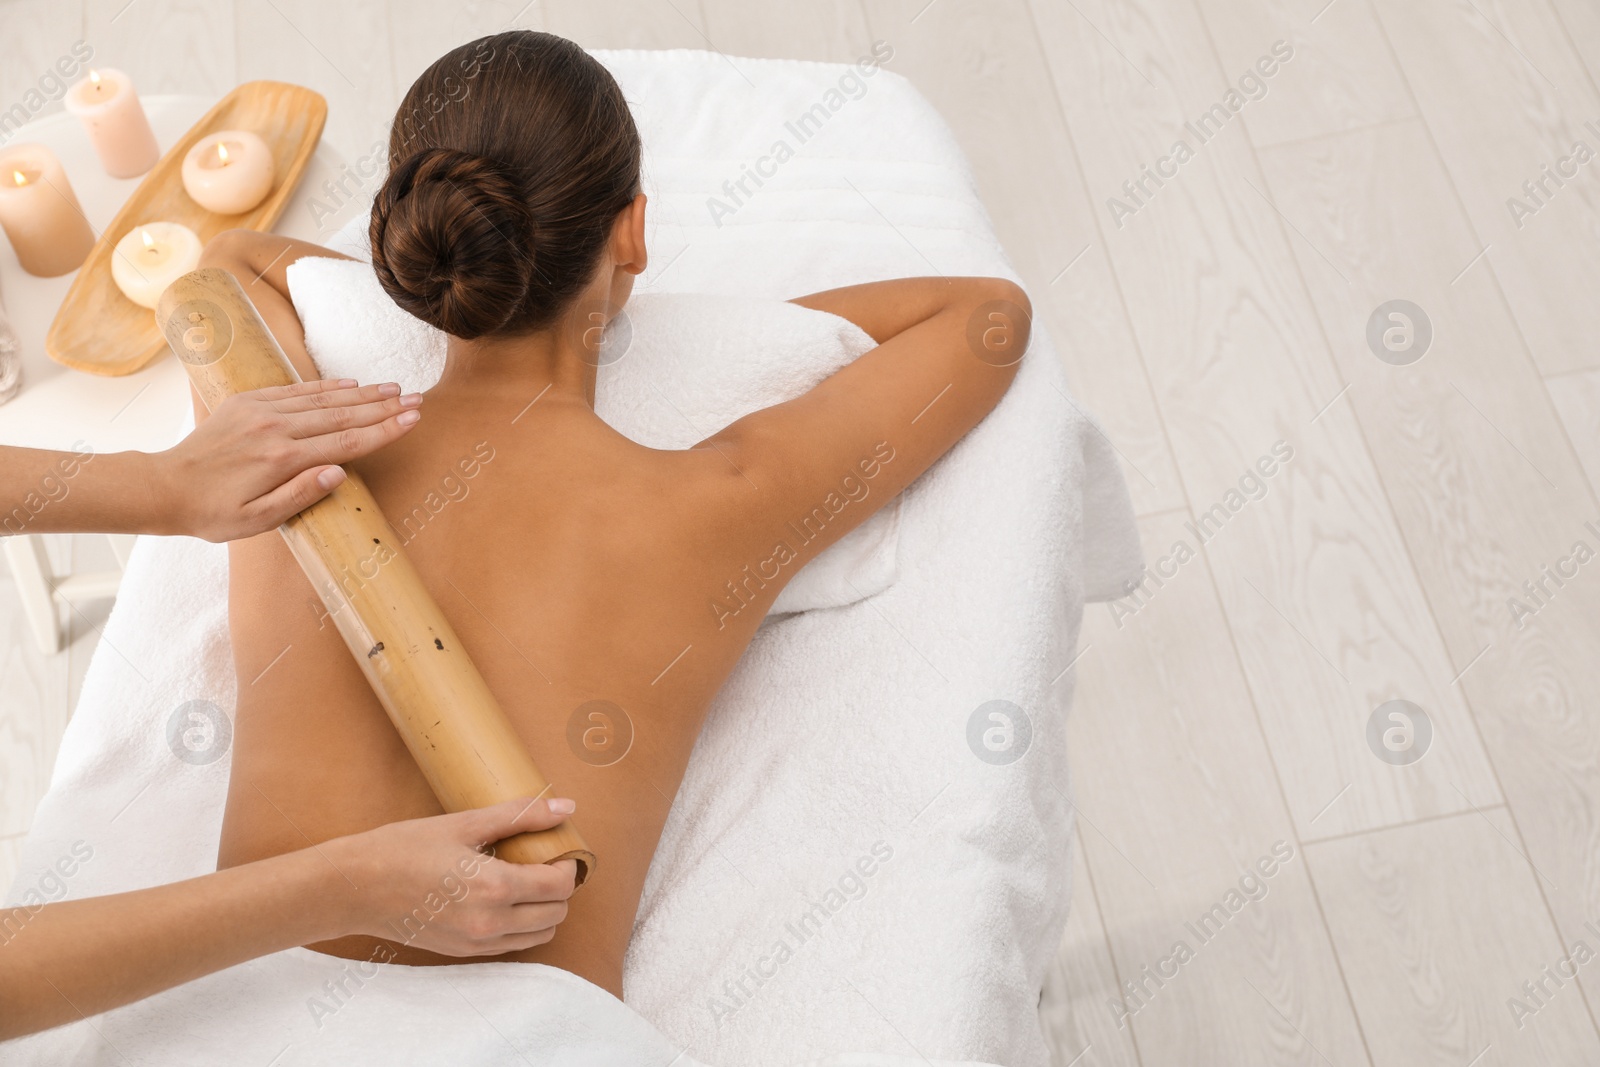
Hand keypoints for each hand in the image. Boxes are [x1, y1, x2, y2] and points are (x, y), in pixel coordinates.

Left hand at [157, 378, 422, 540]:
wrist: (164, 486)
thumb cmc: (212, 512)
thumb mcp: (256, 520)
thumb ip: (300, 496)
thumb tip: (338, 474)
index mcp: (283, 460)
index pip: (347, 441)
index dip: (383, 430)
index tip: (412, 419)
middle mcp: (276, 428)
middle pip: (342, 414)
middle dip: (383, 407)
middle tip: (416, 399)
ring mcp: (261, 411)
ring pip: (323, 399)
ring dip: (362, 393)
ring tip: (393, 388)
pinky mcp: (248, 402)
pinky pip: (296, 390)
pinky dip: (326, 386)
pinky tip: (349, 383)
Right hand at [324, 797, 579, 956]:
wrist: (354, 888)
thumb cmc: (404, 848)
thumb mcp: (464, 823)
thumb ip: (520, 815)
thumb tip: (566, 807)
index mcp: (494, 888)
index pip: (560, 885)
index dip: (568, 863)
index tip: (557, 846)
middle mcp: (490, 923)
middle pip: (557, 913)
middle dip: (559, 886)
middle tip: (543, 860)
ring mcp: (476, 943)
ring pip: (539, 935)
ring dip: (544, 908)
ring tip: (525, 879)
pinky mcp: (463, 952)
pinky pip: (512, 945)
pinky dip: (521, 924)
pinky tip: (503, 898)